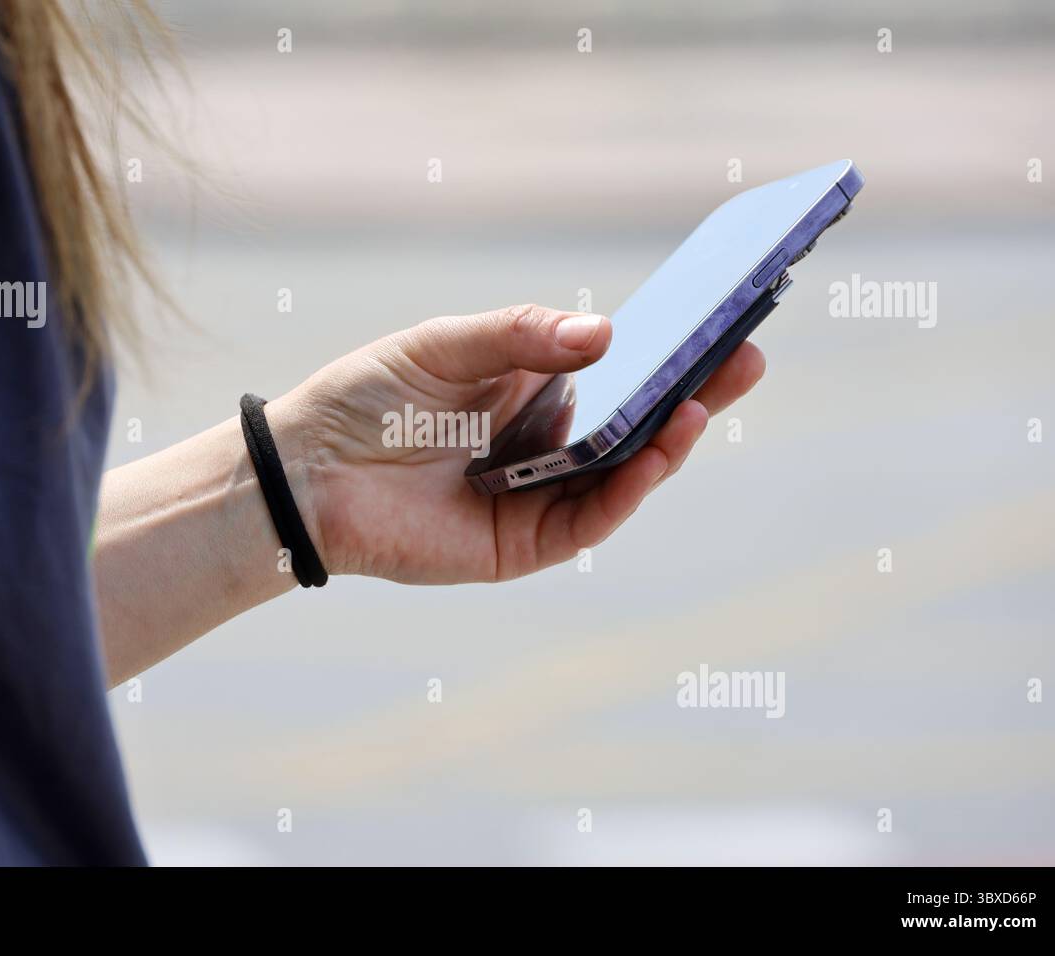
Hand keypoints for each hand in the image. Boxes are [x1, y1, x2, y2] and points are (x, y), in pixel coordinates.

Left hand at [268, 304, 764, 583]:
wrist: (307, 472)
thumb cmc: (369, 397)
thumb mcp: (445, 344)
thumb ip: (520, 335)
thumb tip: (606, 331)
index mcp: (534, 389)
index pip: (619, 369)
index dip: (669, 348)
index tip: (721, 315)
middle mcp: (548, 442)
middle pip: (637, 421)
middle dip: (695, 391)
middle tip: (747, 355)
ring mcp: (542, 494)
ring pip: (625, 472)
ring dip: (669, 441)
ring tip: (701, 401)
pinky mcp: (527, 544)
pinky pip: (591, 517)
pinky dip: (628, 488)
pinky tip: (654, 451)